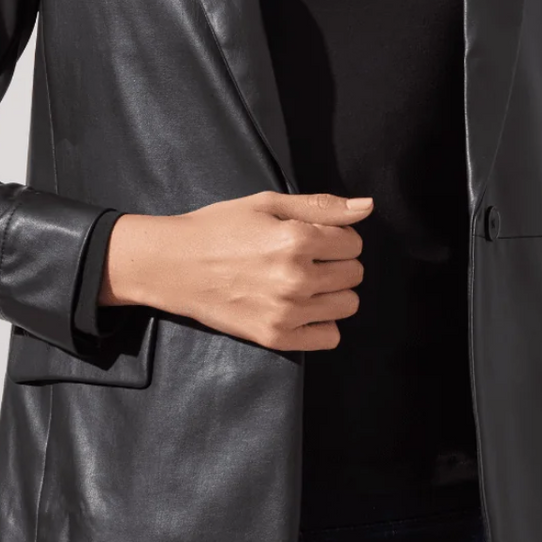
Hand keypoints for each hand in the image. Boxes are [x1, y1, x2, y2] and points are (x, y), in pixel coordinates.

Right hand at [100, 190, 371, 351]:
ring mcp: (287, 312)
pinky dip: (322, 322)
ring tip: (304, 282)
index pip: (354, 243)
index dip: (338, 237)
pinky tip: (301, 307)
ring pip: (347, 306)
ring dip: (333, 292)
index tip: (314, 237)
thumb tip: (367, 207)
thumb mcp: (268, 204)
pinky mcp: (275, 337)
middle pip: (354, 274)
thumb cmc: (219, 227)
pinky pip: (329, 337)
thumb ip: (321, 206)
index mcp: (297, 240)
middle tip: (306, 258)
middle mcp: (296, 279)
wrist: (174, 265)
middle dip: (337, 263)